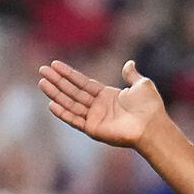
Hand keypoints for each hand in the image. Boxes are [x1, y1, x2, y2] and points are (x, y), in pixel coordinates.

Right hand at [39, 59, 167, 148]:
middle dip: (57, 81)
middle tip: (42, 70)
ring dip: (55, 93)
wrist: (152, 125)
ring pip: (70, 103)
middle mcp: (98, 107)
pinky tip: (51, 104)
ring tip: (42, 82)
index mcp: (107, 96)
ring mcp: (95, 118)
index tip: (55, 64)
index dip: (69, 74)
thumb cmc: (150, 106)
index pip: (83, 83)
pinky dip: (63, 113)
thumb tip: (129, 63)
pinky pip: (75, 120)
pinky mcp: (93, 130)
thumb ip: (131, 74)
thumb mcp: (141, 84)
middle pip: (73, 91)